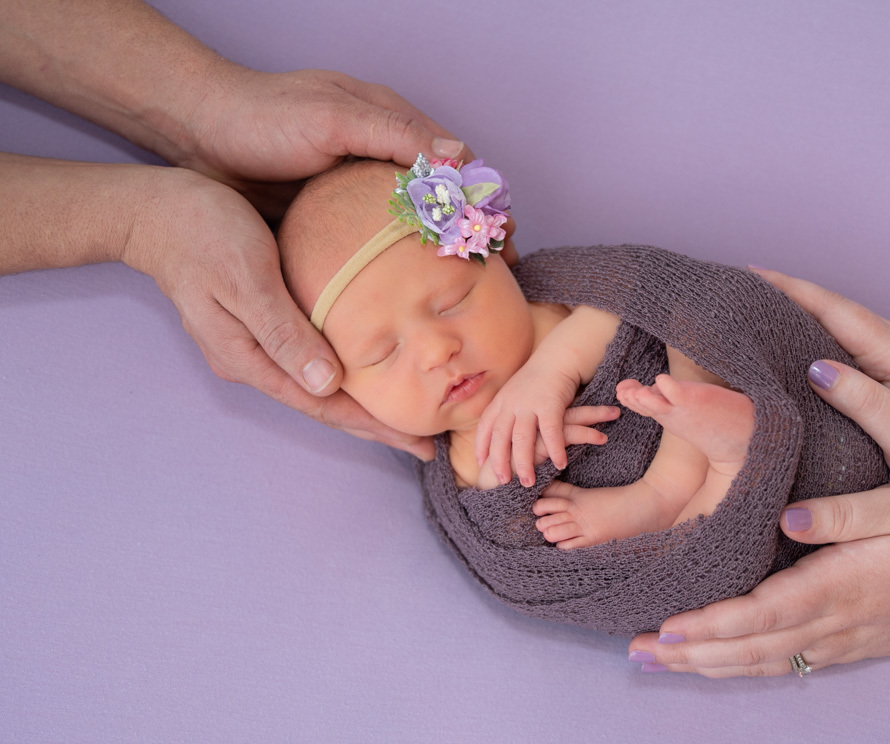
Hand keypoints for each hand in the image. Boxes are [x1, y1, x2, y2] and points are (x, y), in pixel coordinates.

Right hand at [123, 168, 433, 459]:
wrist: (153, 210)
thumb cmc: (200, 234)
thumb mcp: (246, 279)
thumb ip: (283, 333)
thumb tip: (327, 384)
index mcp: (250, 359)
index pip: (324, 406)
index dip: (374, 427)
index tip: (419, 444)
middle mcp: (255, 360)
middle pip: (326, 403)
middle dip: (375, 425)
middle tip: (427, 442)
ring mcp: (256, 343)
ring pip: (321, 382)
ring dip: (363, 399)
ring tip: (407, 411)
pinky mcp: (263, 319)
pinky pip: (313, 355)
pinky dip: (346, 367)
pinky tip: (372, 364)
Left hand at [180, 65, 519, 264]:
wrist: (197, 133)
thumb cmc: (263, 117)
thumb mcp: (332, 119)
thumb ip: (395, 134)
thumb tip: (461, 155)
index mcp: (391, 126)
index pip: (457, 164)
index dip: (486, 200)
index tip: (506, 236)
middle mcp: (381, 158)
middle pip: (441, 200)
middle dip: (471, 234)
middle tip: (494, 274)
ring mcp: (356, 191)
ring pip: (411, 227)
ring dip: (437, 255)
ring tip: (461, 291)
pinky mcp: (330, 218)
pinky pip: (373, 246)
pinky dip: (395, 267)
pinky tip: (403, 295)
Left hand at [474, 360, 581, 487]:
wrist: (557, 358)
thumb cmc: (537, 379)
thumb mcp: (513, 392)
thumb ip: (505, 410)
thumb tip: (499, 430)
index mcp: (500, 401)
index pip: (484, 427)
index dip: (481, 446)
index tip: (480, 463)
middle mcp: (511, 404)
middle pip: (500, 438)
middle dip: (499, 462)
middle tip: (502, 481)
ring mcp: (529, 404)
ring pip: (522, 439)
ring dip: (524, 463)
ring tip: (528, 482)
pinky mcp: (550, 405)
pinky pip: (551, 433)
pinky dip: (555, 450)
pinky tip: (560, 464)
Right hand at [475, 405, 618, 489]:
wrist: (489, 483)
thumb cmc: (506, 469)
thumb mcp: (522, 453)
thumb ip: (537, 447)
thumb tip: (555, 444)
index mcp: (526, 419)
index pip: (559, 410)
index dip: (580, 409)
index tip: (600, 409)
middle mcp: (530, 420)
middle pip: (567, 410)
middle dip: (593, 410)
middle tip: (615, 409)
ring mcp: (535, 431)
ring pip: (570, 419)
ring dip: (595, 418)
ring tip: (615, 417)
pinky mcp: (538, 444)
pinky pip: (567, 436)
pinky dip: (585, 436)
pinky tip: (601, 439)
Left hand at [628, 483, 889, 676]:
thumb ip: (842, 514)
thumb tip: (787, 516)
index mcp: (834, 586)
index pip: (760, 612)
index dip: (711, 625)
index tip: (667, 628)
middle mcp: (827, 623)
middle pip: (746, 647)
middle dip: (689, 652)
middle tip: (637, 650)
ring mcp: (832, 642)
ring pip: (757, 661)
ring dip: (704, 665)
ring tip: (656, 661)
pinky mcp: (838, 647)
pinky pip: (777, 664)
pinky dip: (736, 668)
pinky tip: (709, 666)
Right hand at [751, 267, 889, 518]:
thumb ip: (865, 401)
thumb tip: (817, 367)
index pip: (836, 310)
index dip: (791, 291)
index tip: (751, 276)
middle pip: (833, 309)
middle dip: (786, 294)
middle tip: (739, 289)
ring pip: (840, 324)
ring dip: (799, 312)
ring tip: (755, 311)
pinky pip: (850, 342)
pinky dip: (818, 334)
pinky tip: (795, 343)